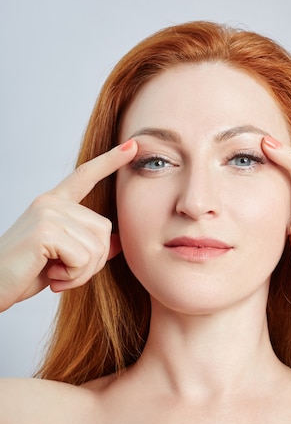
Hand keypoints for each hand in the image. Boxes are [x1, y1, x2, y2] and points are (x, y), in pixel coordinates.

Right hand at [0, 140, 137, 312]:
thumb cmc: (25, 272)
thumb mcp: (63, 258)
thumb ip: (88, 247)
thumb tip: (120, 242)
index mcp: (54, 204)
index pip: (85, 176)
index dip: (110, 162)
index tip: (132, 146)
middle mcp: (51, 203)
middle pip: (105, 230)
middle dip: (93, 263)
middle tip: (65, 273)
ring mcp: (48, 213)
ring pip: (97, 248)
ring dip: (82, 273)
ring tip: (56, 275)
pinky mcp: (45, 230)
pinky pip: (83, 259)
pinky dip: (73, 276)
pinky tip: (52, 277)